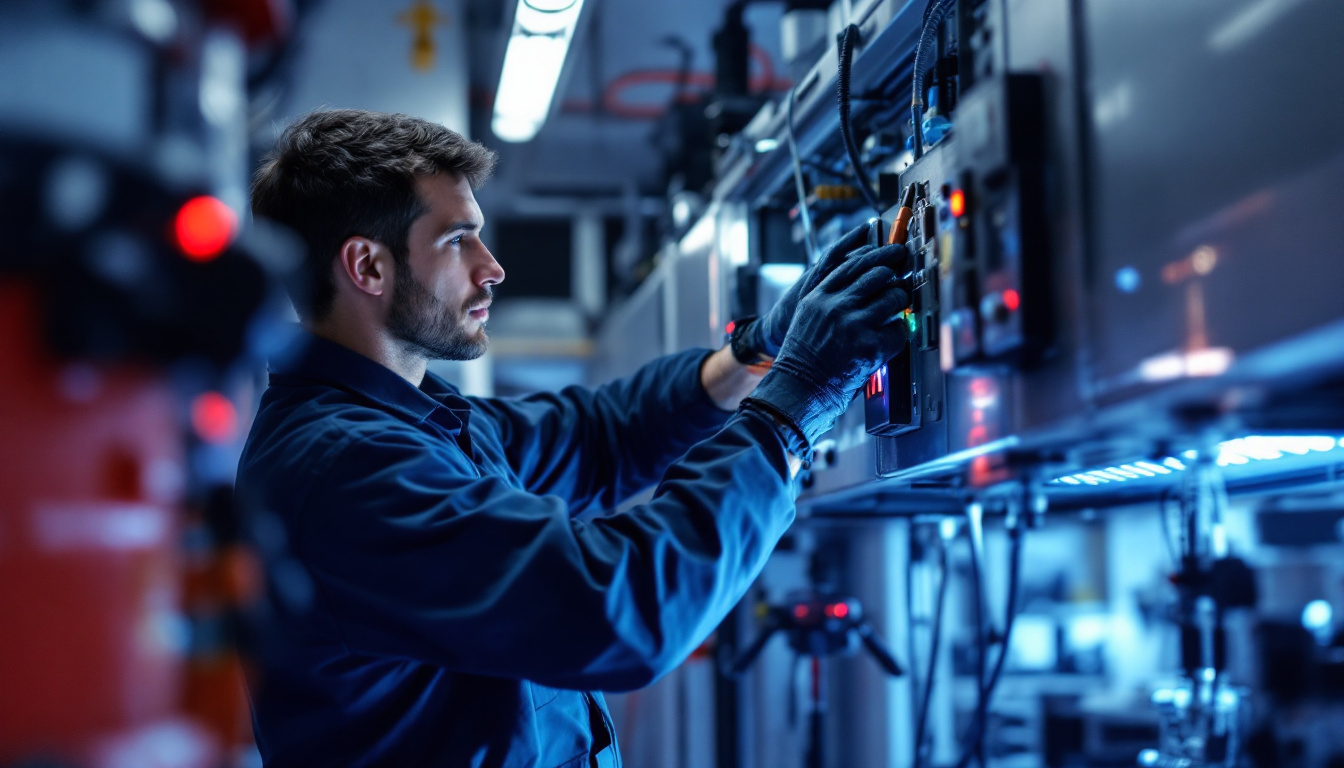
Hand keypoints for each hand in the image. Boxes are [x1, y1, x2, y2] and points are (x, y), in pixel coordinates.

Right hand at [744, 242, 910, 449]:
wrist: (798, 391)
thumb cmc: (803, 358)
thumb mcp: (807, 317)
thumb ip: (829, 296)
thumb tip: (862, 281)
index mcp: (818, 295)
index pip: (853, 262)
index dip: (876, 254)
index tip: (890, 253)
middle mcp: (835, 305)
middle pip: (877, 273)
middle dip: (895, 275)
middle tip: (901, 281)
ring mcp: (853, 324)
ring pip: (893, 296)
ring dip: (900, 302)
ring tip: (897, 310)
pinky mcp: (870, 345)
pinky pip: (899, 328)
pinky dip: (900, 333)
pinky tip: (890, 339)